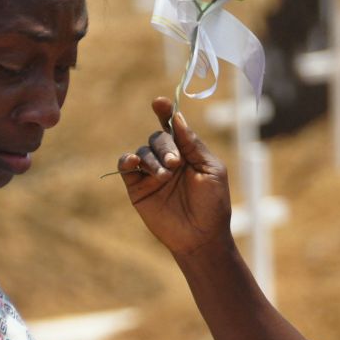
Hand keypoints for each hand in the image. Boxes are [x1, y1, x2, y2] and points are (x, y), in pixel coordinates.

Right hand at [119, 98, 231, 256]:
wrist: (201, 236)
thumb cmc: (213, 204)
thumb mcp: (211, 170)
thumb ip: (194, 145)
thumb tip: (178, 118)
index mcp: (189, 153)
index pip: (174, 127)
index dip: (165, 112)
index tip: (159, 102)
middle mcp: (169, 159)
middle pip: (158, 138)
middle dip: (165, 146)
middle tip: (176, 163)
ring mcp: (152, 173)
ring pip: (143, 151)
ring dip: (153, 159)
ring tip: (165, 176)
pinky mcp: (137, 187)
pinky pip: (126, 167)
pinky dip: (127, 161)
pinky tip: (133, 162)